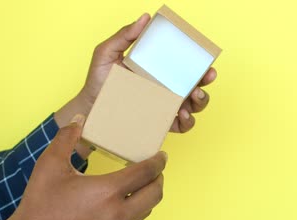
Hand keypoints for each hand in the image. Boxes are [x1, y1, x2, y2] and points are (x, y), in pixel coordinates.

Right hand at [1, 115, 166, 219]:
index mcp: (107, 192)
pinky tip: (124, 199)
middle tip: (155, 167)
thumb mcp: (50, 165)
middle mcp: (117, 213)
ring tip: (142, 181)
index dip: (157, 162)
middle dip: (159, 178)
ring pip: (147, 209)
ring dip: (150, 194)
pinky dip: (138, 207)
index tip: (161, 155)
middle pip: (155, 194)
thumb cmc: (39, 207)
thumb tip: (79, 119)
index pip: (145, 173)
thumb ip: (66, 138)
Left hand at [80, 14, 217, 133]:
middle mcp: (165, 88)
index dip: (200, 63)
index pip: (184, 65)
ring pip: (194, 106)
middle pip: (196, 85)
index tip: (207, 62)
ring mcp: (164, 106)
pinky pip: (180, 125)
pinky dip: (187, 122)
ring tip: (193, 97)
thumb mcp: (107, 53)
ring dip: (201, 102)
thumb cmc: (99, 80)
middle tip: (205, 79)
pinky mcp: (160, 123)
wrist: (89, 107)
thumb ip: (124, 36)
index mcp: (158, 69)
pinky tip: (182, 115)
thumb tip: (144, 18)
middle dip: (206, 82)